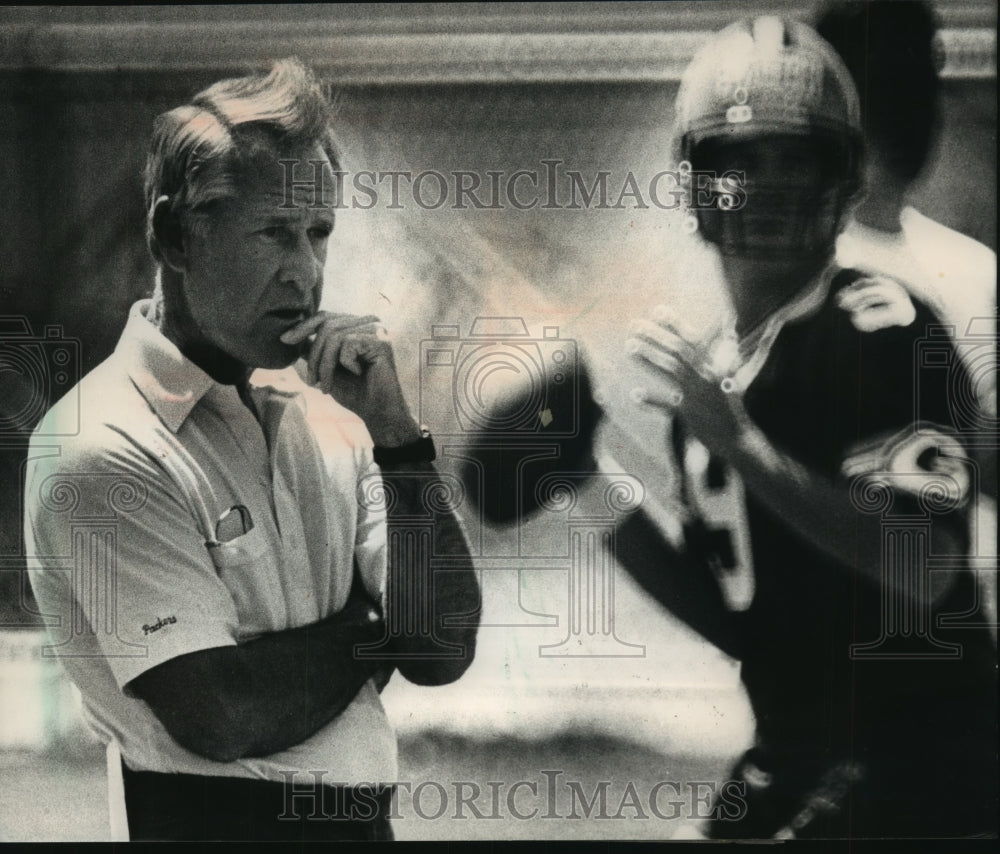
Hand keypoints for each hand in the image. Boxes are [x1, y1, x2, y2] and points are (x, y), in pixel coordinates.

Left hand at [280, 312, 419, 445]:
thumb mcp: (327, 369)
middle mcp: (370, 321)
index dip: (303, 327)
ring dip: (325, 365)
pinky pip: (348, 344)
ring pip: (335, 336)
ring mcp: (378, 329)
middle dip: (315, 356)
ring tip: (326, 385)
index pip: (325, 317)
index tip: (284, 340)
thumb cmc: (355, 392)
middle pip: (327, 325)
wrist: (379, 412)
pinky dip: (345, 363)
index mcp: (358, 325)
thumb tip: (290, 335)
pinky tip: (358, 374)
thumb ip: (313, 350)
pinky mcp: (381, 340)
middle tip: (313, 381)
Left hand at [626, 305, 749, 458]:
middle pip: (677, 351)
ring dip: (648, 358)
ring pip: (670, 371)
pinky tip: (634, 394)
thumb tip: (731, 321)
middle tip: (634, 325)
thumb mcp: (734, 373)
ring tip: (629, 347)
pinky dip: (651, 401)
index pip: (692, 338)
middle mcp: (705, 377)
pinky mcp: (688, 415)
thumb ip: (728, 348)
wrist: (737, 437)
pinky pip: (666, 407)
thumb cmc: (732, 404)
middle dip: (655, 336)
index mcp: (714, 366)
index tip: (657, 310)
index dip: (675, 324)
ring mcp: (696, 396)